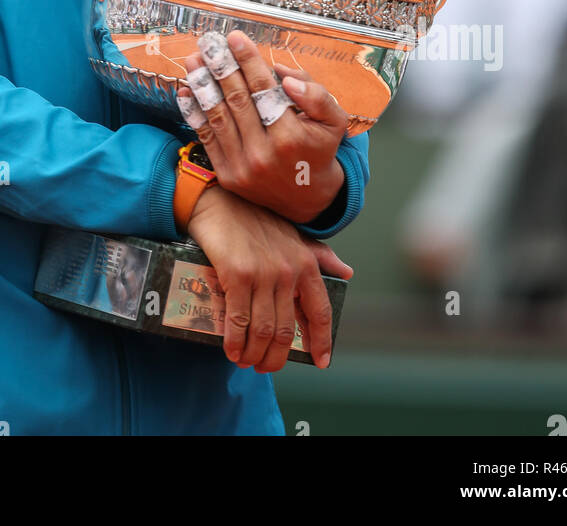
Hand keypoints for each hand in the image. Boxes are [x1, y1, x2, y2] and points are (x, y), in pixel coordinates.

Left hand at [176, 31, 348, 223]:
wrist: (307, 199)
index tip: (235, 38)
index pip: (264, 89)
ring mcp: (243, 166)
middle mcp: (264, 152)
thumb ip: (316, 95)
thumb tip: (282, 75)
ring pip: (218, 116)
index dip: (248, 60)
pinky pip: (207, 138)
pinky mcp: (228, 175)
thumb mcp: (333, 122)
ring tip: (194, 60)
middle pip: (237, 99)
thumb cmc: (318, 151)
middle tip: (209, 43)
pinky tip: (187, 92)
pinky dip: (195, 113)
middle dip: (221, 66)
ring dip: (203, 85)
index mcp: (291, 136)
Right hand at [185, 184, 352, 371]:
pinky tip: (231, 350)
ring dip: (254, 354)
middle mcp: (288, 271)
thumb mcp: (293, 235)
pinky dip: (235, 342)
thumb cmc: (255, 218)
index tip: (321, 362)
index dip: (322, 341)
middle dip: (276, 357)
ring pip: (263, 330)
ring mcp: (263, 274)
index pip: (320, 311)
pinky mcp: (237, 275)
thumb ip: (319, 255)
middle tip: (265, 366)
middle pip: (286, 330)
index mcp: (306, 263)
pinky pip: (238, 320)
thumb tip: (347, 271)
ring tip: (246, 361)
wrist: (219, 199)